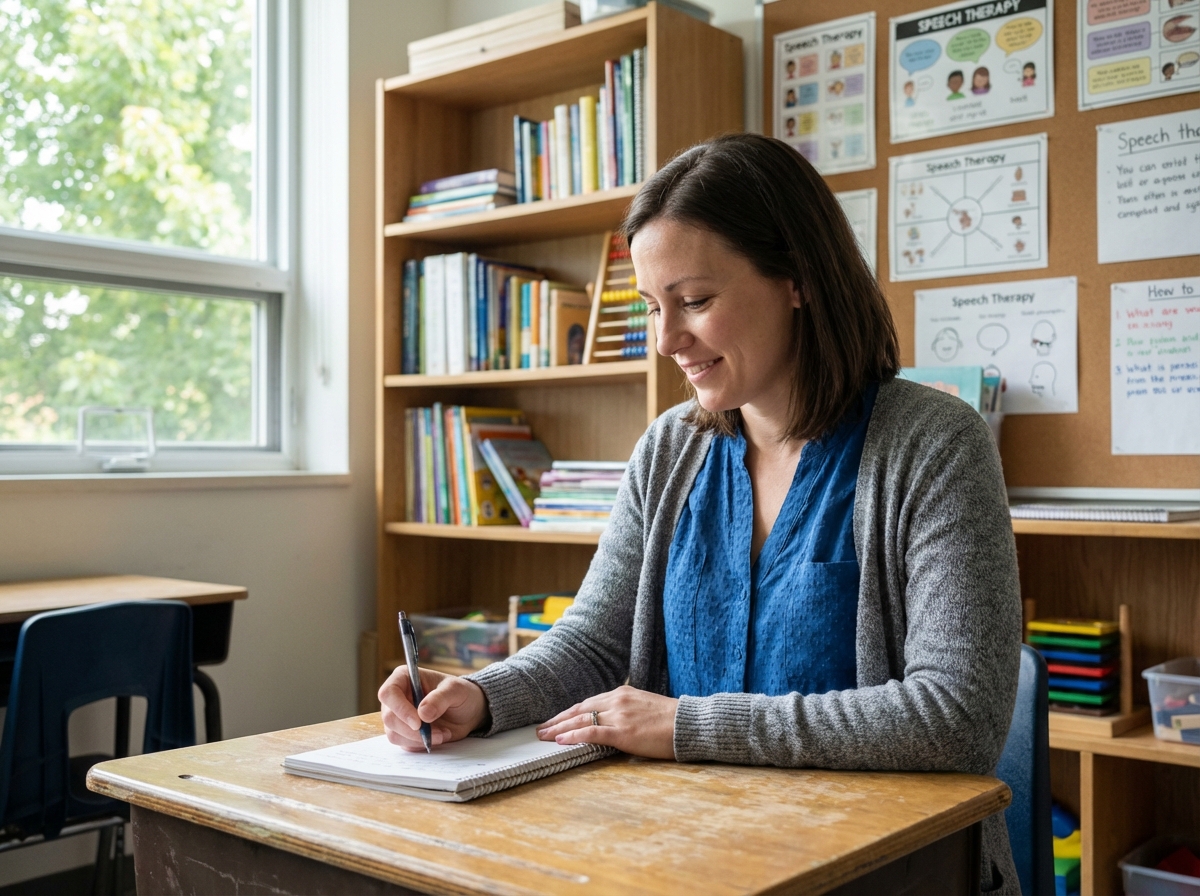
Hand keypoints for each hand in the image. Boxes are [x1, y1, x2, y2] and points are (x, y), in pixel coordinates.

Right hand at [378, 666, 488, 751]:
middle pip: (389, 717)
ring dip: (418, 739)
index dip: (400, 709)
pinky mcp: (403, 733)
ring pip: (394, 734)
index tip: (418, 722)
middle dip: (412, 730)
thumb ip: (440, 698)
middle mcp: (396, 697)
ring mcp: (398, 716)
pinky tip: (438, 737)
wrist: (467, 711)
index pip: (388, 693)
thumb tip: (422, 714)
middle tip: (437, 732)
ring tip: (442, 734)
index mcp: (404, 678)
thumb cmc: (460, 693)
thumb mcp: (456, 690)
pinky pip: (404, 744)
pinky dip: (421, 745)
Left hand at [536, 685, 677, 759]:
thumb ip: (625, 711)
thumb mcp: (643, 707)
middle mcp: (616, 701)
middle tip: (541, 729)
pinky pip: (592, 732)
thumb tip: (610, 723)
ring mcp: (619, 715)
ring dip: (559, 729)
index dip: (569, 713)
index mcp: (621, 693)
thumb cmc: (670, 719)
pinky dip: (574, 736)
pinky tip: (561, 740)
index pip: (587, 703)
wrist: (688, 723)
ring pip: (581, 720)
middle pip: (579, 709)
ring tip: (544, 736)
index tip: (555, 720)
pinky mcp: (623, 731)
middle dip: (558, 720)